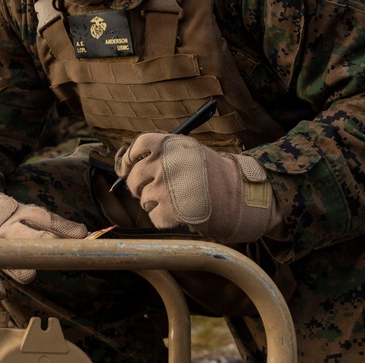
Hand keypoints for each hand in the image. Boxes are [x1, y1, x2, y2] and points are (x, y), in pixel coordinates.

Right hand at [0, 184, 87, 298]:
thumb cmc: (0, 219)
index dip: (62, 226)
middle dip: (39, 242)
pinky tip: (0, 291)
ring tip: (28, 275)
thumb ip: (51, 226)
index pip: (44, 218)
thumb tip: (87, 235)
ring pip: (5, 254)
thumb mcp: (22, 215)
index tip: (82, 234)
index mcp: (20, 214)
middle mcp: (6, 227)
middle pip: (25, 234)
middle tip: (53, 251)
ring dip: (17, 265)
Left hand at [114, 132, 280, 242]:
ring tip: (179, 200)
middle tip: (161, 189)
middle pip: (133, 177)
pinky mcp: (170, 212)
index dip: (129, 160)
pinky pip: (153, 217)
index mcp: (169, 144)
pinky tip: (181, 213)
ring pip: (142, 199)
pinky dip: (164, 219)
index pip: (134, 148)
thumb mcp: (187, 151)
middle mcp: (165, 163)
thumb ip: (158, 153)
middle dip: (142, 186)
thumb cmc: (213, 174)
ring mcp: (166, 188)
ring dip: (155, 203)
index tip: (129, 168)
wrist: (241, 196)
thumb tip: (122, 164)